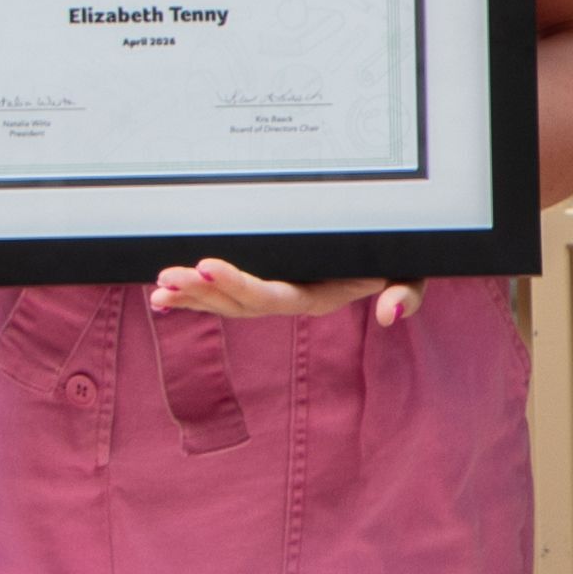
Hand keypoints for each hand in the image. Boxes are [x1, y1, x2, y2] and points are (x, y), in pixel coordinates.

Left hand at [151, 261, 417, 326]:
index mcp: (319, 296)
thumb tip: (390, 316)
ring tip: (160, 289)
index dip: (239, 285)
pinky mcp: (270, 281)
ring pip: (229, 301)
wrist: (396, 257)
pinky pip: (228, 293)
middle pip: (242, 303)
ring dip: (193, 297)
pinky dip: (198, 294)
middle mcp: (293, 298)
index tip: (207, 267)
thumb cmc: (402, 260)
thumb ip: (406, 294)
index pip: (274, 296)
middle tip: (167, 280)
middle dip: (203, 292)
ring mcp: (279, 292)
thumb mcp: (413, 273)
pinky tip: (166, 293)